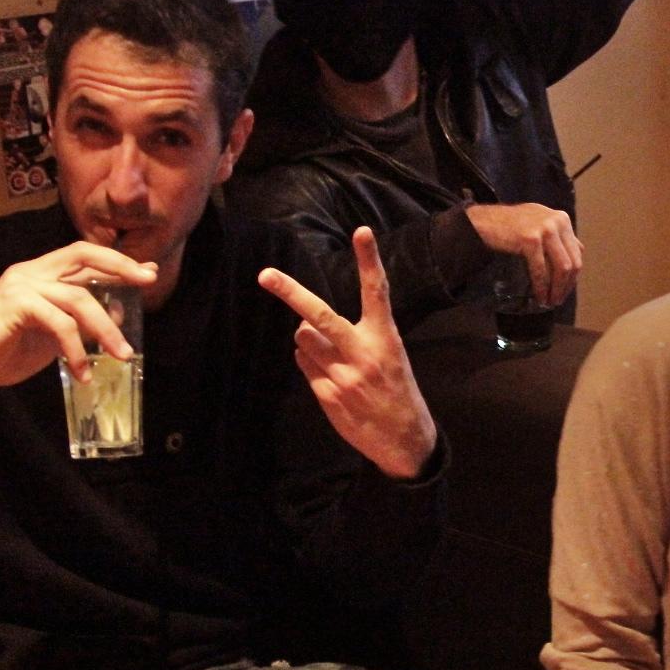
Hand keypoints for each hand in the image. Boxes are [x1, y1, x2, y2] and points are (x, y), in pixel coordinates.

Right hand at [0, 243, 155, 394]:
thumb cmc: (5, 351)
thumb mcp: (52, 334)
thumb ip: (79, 320)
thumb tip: (118, 314)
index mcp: (39, 273)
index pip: (83, 255)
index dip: (117, 261)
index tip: (148, 271)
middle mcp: (31, 271)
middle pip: (83, 255)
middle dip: (120, 266)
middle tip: (148, 282)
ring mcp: (21, 285)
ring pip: (79, 298)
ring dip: (106, 329)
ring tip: (122, 356)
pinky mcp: (15, 305)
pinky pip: (60, 322)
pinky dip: (77, 349)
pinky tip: (83, 371)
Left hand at [260, 227, 438, 479]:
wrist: (403, 439)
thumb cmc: (398, 390)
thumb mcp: (392, 356)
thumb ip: (357, 335)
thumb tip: (308, 323)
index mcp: (386, 339)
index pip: (377, 292)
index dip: (369, 260)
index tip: (361, 231)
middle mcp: (363, 354)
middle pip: (319, 316)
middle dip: (290, 293)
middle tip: (266, 275)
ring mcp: (342, 377)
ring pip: (304, 339)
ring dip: (308, 338)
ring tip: (329, 353)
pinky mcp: (327, 395)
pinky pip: (304, 364)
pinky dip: (310, 363)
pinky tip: (331, 376)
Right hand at [465, 203, 581, 305]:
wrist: (482, 222)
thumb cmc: (509, 225)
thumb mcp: (539, 223)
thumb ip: (558, 236)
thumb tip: (578, 253)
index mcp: (562, 219)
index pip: (577, 252)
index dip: (573, 276)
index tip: (565, 290)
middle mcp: (557, 221)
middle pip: (572, 261)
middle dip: (566, 285)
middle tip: (558, 300)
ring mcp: (545, 229)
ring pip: (562, 267)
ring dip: (556, 289)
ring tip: (550, 302)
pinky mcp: (531, 239)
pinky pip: (541, 270)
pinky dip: (541, 286)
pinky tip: (539, 296)